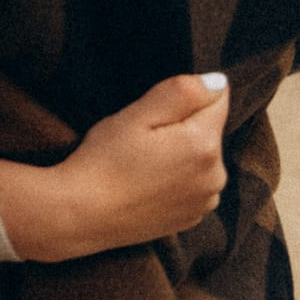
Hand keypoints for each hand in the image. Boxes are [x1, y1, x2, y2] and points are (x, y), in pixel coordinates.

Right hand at [0, 73, 228, 263]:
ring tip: (142, 162)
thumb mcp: (136, 116)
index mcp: (205, 144)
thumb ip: (181, 92)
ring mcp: (206, 200)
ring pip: (202, 157)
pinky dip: (177, 178)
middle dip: (183, 125)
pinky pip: (194, 183)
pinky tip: (147, 183)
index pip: (218, 98)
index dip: (184, 96)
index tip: (154, 110)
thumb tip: (218, 81)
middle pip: (209, 129)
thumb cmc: (104, 160)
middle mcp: (216, 175)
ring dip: (181, 152)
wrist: (81, 215)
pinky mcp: (193, 217)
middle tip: (142, 136)